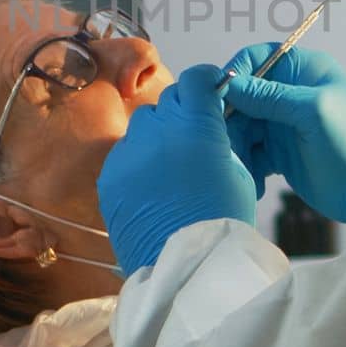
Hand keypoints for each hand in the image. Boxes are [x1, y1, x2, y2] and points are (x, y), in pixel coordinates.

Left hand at [98, 65, 256, 275]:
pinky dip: (138, 163)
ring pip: (143, 126)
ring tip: (171, 170)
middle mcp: (155, 130)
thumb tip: (210, 125)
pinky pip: (124, 155)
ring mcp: (127, 153)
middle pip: (169, 101)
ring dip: (158, 137)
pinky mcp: (108, 177)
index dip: (207, 84)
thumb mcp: (238, 171)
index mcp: (195, 124)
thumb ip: (219, 138)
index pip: (197, 78)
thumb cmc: (221, 221)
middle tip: (195, 140)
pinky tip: (152, 189)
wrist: (185, 268)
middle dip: (183, 113)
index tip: (212, 95)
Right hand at [223, 44, 345, 222]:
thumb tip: (229, 82)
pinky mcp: (280, 152)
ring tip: (238, 165)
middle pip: (243, 94)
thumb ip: (271, 96)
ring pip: (242, 124)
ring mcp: (284, 123)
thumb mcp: (313, 112)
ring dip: (235, 143)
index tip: (220, 96)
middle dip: (230, 115)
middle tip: (224, 140)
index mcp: (304, 71)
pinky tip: (252, 179)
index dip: (237, 73)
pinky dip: (246, 163)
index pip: (258, 57)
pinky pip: (250, 151)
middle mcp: (291, 93)